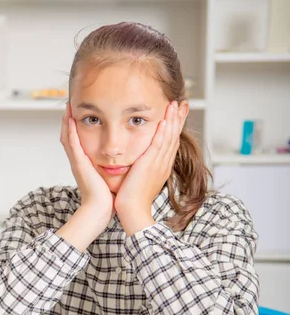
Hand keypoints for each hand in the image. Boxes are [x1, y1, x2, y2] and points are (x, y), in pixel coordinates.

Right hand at [60, 104, 115, 226]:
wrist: (100, 210)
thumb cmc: (107, 198)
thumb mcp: (109, 178)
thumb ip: (111, 169)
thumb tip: (121, 163)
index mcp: (86, 164)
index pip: (79, 141)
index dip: (77, 127)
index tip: (81, 113)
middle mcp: (79, 161)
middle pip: (69, 136)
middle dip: (68, 120)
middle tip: (70, 104)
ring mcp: (77, 162)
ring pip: (67, 136)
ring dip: (66, 121)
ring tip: (67, 105)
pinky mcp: (79, 164)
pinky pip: (72, 144)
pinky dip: (69, 130)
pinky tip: (69, 118)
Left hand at [115, 100, 181, 219]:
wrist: (132, 211)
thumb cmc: (131, 199)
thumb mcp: (140, 179)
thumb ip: (141, 168)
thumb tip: (137, 162)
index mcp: (162, 167)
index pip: (171, 143)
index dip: (175, 127)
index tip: (177, 114)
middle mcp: (164, 164)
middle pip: (174, 137)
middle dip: (178, 119)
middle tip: (182, 104)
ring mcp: (159, 164)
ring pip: (169, 138)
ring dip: (172, 120)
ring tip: (175, 105)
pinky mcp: (151, 165)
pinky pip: (159, 145)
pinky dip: (163, 132)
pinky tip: (165, 120)